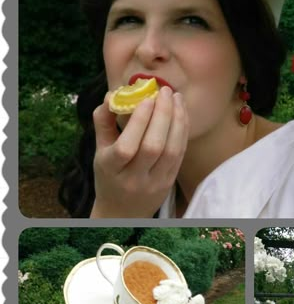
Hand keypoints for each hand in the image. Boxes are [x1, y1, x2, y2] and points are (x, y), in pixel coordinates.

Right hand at [91, 87, 188, 217]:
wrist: (122, 211)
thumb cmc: (109, 174)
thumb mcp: (99, 149)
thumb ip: (103, 121)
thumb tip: (112, 94)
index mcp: (110, 168)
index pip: (126, 147)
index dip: (138, 122)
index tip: (146, 98)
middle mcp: (133, 178)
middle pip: (153, 147)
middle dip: (162, 116)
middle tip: (165, 91)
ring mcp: (154, 182)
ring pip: (171, 151)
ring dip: (177, 121)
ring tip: (177, 98)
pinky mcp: (169, 182)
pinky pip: (180, 154)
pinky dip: (182, 131)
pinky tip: (182, 113)